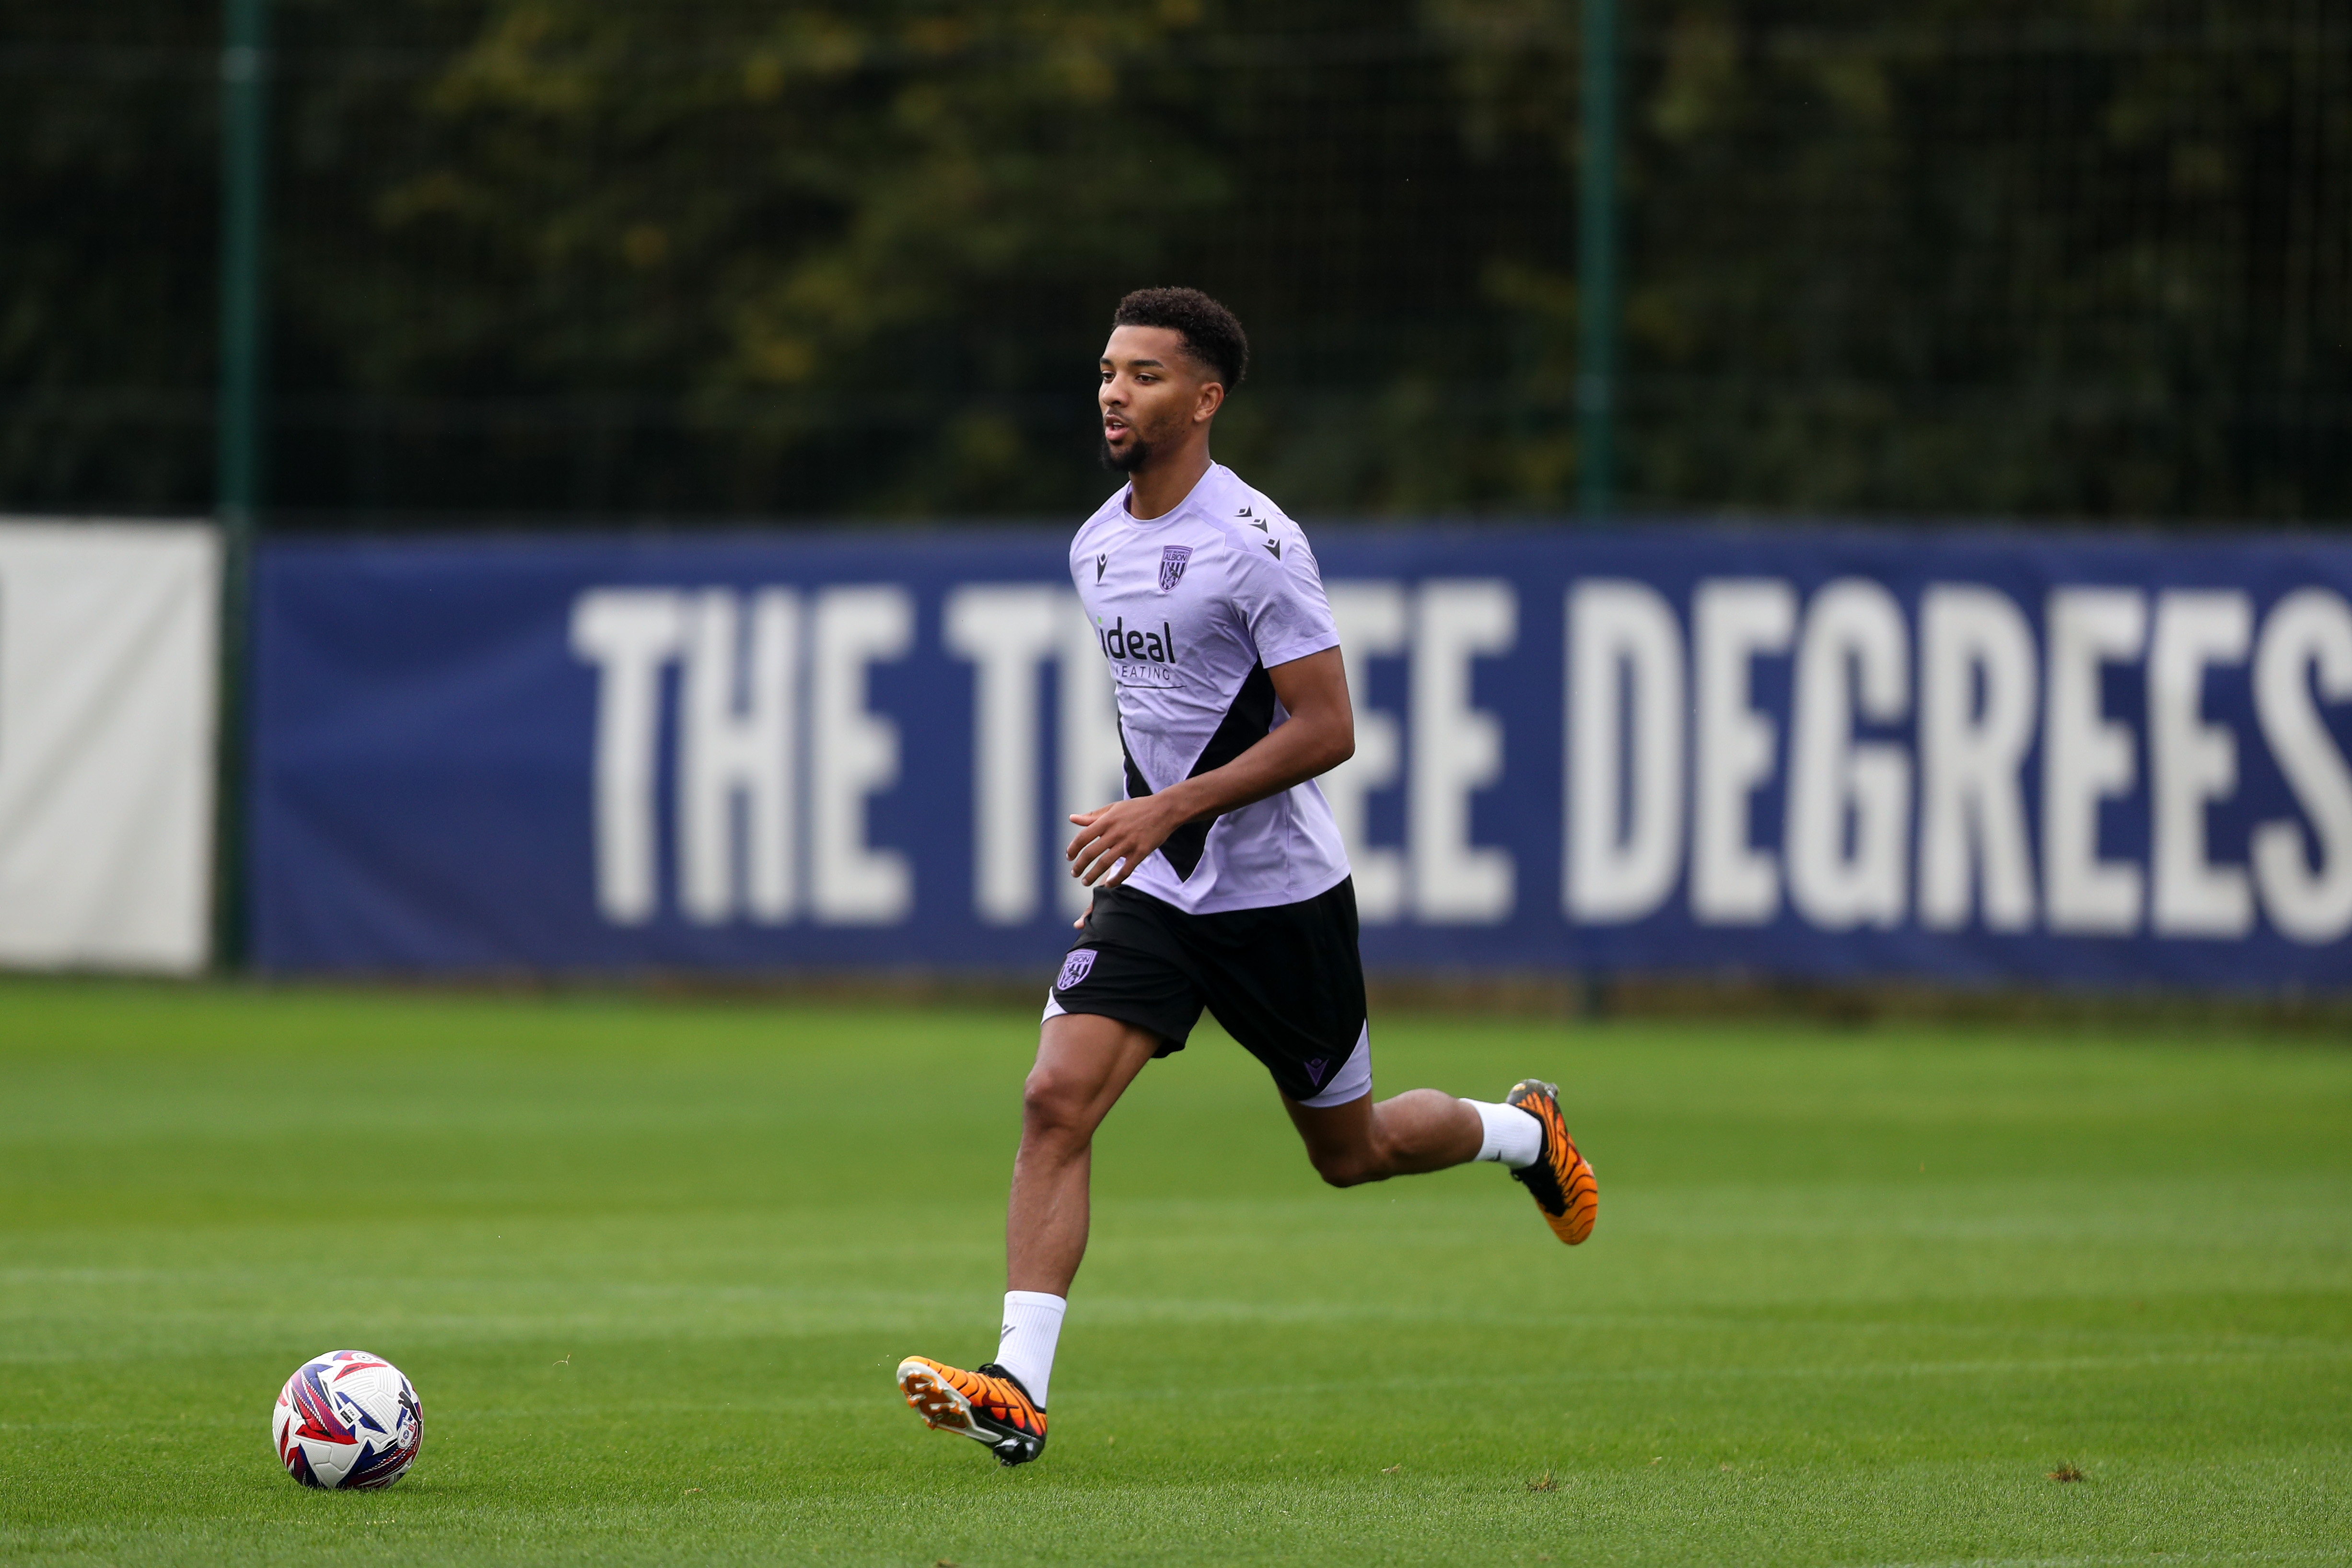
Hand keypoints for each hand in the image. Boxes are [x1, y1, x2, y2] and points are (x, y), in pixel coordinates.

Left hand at [1066, 794, 1188, 891]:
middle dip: (1079, 866)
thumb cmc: (1137, 808)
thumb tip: (1072, 818)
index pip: (1083, 837)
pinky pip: (1126, 870)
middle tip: (1074, 874)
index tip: (1069, 857)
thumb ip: (1092, 816)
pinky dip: (1116, 880)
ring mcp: (1128, 843)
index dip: (1073, 849)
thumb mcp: (1113, 808)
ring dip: (1092, 875)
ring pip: (1105, 863)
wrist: (1165, 809)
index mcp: (1107, 820)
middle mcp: (1115, 832)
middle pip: (1091, 853)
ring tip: (1086, 882)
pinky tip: (1109, 885)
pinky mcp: (1141, 852)